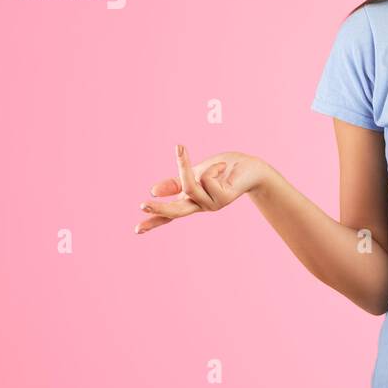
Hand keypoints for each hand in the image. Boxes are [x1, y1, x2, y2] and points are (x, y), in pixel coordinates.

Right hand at [134, 146, 267, 233]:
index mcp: (191, 200)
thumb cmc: (222, 169)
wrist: (250, 167)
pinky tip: (223, 169)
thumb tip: (153, 190)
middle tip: (142, 205)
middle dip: (159, 208)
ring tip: (201, 158)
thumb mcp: (195, 173)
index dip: (153, 220)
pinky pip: (207, 179)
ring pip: (189, 186)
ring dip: (188, 166)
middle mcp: (200, 205)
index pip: (169, 213)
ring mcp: (212, 204)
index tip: (136, 230)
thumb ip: (176, 182)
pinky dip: (213, 168)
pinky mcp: (223, 199)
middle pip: (176, 211)